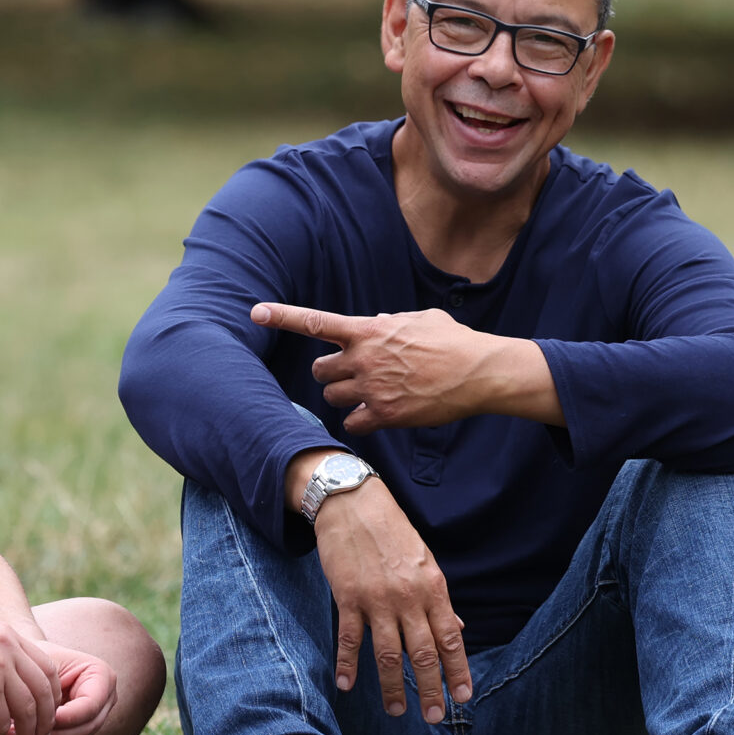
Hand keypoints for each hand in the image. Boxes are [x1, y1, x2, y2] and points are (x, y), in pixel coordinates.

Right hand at [0, 621, 65, 734]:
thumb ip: (3, 663)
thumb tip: (31, 697)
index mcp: (6, 634)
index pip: (47, 667)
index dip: (52, 697)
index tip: (47, 717)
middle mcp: (6, 646)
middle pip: (43, 690)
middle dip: (46, 720)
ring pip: (27, 711)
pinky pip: (3, 724)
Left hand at [28, 640, 118, 734]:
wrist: (31, 663)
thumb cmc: (36, 657)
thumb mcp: (42, 666)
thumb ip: (48, 688)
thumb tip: (45, 720)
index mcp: (102, 676)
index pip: (90, 705)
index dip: (67, 717)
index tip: (40, 718)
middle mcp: (105, 699)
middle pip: (86, 728)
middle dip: (55, 733)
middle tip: (25, 733)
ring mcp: (95, 717)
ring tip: (16, 734)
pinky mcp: (79, 731)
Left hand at [251, 302, 557, 432]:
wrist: (478, 372)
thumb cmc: (452, 340)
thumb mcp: (417, 319)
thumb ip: (387, 323)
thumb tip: (372, 325)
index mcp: (368, 330)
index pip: (316, 321)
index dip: (282, 316)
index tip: (255, 311)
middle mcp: (364, 358)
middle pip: (320, 370)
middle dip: (332, 372)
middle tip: (354, 373)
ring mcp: (372, 387)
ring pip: (332, 397)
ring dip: (344, 396)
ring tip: (371, 392)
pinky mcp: (385, 414)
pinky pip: (352, 422)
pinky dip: (359, 419)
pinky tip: (377, 413)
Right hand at [303, 468, 472, 720]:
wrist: (353, 503)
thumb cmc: (392, 532)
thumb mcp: (424, 562)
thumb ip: (437, 600)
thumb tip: (456, 630)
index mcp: (432, 588)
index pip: (449, 638)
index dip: (457, 670)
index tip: (463, 696)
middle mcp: (408, 597)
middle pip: (422, 654)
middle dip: (430, 689)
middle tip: (433, 717)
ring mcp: (377, 599)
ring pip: (388, 654)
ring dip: (393, 686)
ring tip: (397, 710)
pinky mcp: (348, 597)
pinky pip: (350, 638)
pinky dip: (348, 664)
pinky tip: (348, 685)